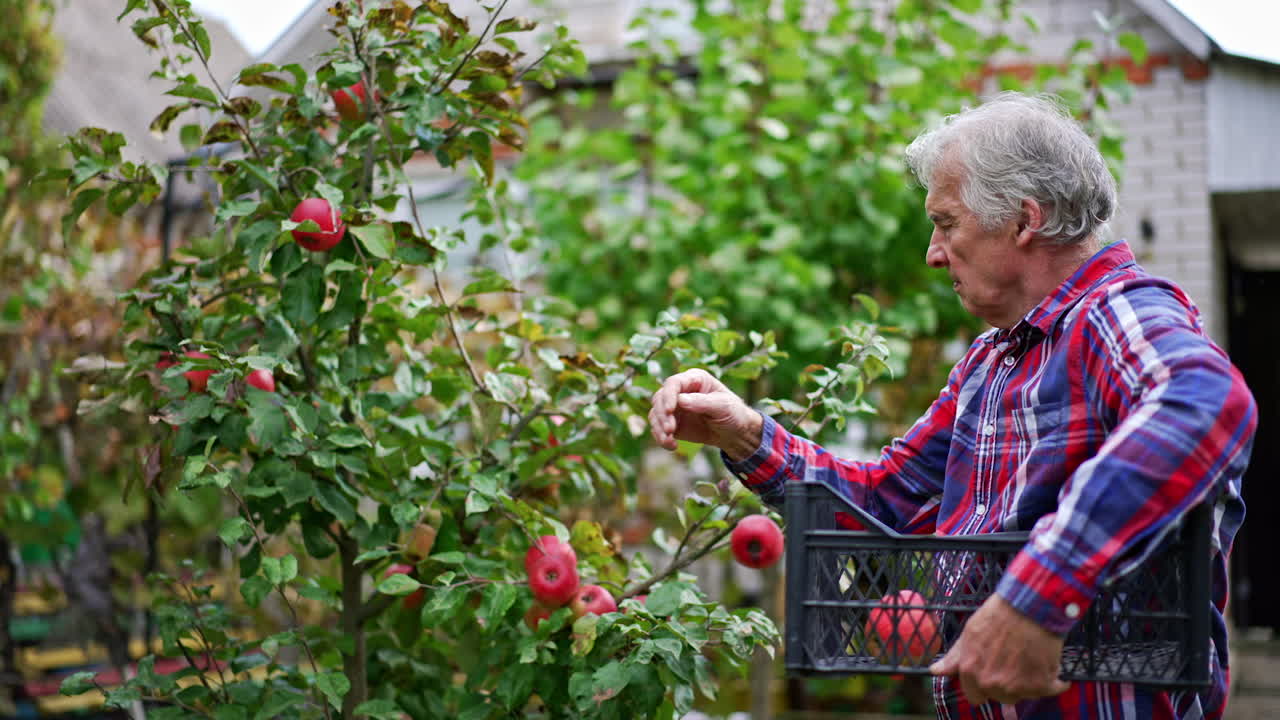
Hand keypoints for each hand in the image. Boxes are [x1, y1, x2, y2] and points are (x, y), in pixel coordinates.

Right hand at [648, 369, 761, 459]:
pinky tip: (671, 445)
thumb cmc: (732, 413)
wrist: (734, 433)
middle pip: (660, 398)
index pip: (674, 383)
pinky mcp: (672, 422)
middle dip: (662, 415)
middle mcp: (680, 391)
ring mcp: (674, 407)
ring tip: (669, 441)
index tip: (670, 410)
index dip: (668, 395)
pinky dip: (661, 437)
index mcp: (694, 379)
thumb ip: (703, 402)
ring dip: (659, 428)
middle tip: (670, 430)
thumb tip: (681, 400)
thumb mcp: (723, 406)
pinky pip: (658, 428)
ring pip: (656, 413)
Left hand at [929, 594, 1069, 705]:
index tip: (993, 673)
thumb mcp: (970, 633)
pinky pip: (1051, 689)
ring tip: (1030, 657)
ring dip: (1029, 682)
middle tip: (1014, 660)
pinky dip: (1054, 679)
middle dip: (1007, 683)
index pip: (975, 696)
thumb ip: (955, 657)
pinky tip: (1049, 660)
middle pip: (1000, 697)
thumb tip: (935, 671)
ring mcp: (1016, 687)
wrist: (1028, 605)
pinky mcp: (1041, 685)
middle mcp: (991, 684)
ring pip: (1023, 694)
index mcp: (971, 672)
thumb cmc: (998, 615)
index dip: (984, 685)